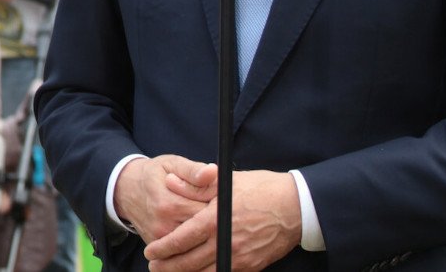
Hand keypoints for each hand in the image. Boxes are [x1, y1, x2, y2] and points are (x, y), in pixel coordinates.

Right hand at [114, 155, 215, 243]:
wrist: (126, 190)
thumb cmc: (154, 175)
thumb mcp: (172, 164)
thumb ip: (193, 170)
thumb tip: (212, 172)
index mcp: (169, 203)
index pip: (207, 210)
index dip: (220, 204)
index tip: (222, 196)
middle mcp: (164, 225)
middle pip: (204, 229)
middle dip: (215, 219)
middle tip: (218, 207)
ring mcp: (161, 240)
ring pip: (196, 241)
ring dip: (205, 232)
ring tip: (206, 217)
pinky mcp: (160, 249)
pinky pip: (186, 249)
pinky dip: (194, 240)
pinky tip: (196, 229)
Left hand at [143, 169, 300, 271]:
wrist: (295, 206)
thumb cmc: (260, 189)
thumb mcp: (224, 182)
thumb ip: (195, 186)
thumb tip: (169, 182)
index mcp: (215, 219)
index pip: (182, 239)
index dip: (164, 248)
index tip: (150, 252)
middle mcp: (226, 241)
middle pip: (190, 262)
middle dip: (169, 267)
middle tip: (154, 267)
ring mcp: (239, 256)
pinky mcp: (250, 265)